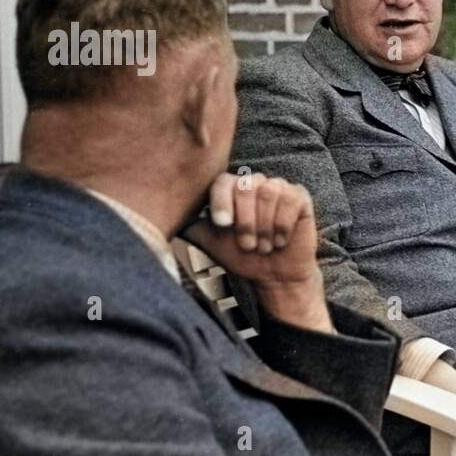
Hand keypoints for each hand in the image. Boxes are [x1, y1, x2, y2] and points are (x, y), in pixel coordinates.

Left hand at [183, 172, 328, 331]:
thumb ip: (190, 225)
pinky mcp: (299, 197)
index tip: (222, 225)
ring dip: (265, 227)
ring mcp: (278, 187)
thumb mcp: (210, 242)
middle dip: (246, 222)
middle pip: (246, 187)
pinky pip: (290, 200)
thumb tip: (156, 216)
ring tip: (264, 246)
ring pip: (269, 193)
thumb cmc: (242, 257)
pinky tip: (280, 240)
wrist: (274, 274)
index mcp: (231, 190)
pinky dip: (283, 225)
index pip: (223, 181)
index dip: (222, 202)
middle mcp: (254, 183)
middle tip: (248, 246)